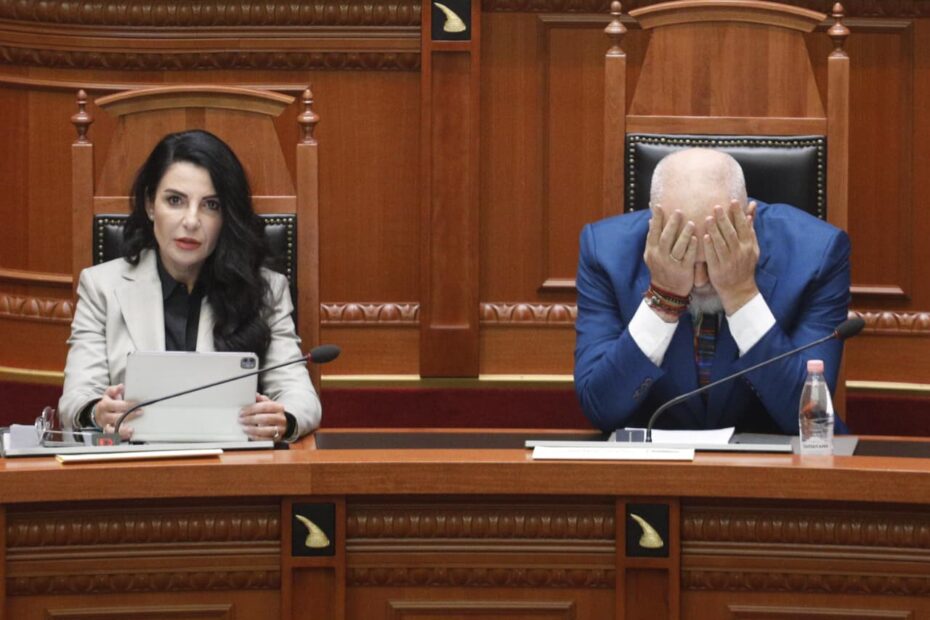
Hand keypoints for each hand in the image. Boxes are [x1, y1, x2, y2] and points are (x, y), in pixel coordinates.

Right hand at [95, 384, 136, 439]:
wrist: (99, 413)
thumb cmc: (108, 402)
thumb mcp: (109, 394)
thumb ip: (114, 389)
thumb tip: (121, 386)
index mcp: (104, 405)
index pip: (116, 405)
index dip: (127, 405)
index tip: (137, 403)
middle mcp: (105, 416)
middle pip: (116, 417)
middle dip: (129, 415)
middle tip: (140, 412)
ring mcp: (106, 425)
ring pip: (112, 430)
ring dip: (122, 430)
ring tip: (132, 429)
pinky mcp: (109, 432)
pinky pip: (114, 436)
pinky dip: (121, 436)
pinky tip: (129, 434)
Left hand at [240, 394, 286, 440]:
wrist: (283, 425)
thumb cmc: (272, 414)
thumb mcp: (269, 404)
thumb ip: (261, 400)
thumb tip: (254, 395)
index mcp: (279, 408)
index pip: (264, 407)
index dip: (251, 409)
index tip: (242, 411)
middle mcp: (281, 419)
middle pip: (265, 419)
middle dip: (250, 419)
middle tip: (241, 419)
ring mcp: (280, 430)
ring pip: (266, 430)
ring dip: (252, 429)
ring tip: (244, 427)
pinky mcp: (277, 439)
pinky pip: (265, 439)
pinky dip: (255, 437)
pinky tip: (249, 434)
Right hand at [643, 205, 696, 319]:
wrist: (667, 291)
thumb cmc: (660, 269)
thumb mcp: (651, 254)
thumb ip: (652, 238)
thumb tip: (650, 220)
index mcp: (651, 251)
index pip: (653, 232)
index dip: (656, 219)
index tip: (659, 206)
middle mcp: (660, 257)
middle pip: (666, 237)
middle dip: (672, 224)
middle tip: (679, 211)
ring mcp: (671, 264)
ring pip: (678, 247)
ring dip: (685, 234)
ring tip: (691, 223)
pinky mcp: (683, 270)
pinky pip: (688, 257)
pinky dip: (692, 247)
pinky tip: (698, 238)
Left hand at [703, 200, 759, 313]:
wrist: (739, 289)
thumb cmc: (744, 265)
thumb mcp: (752, 248)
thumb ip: (750, 229)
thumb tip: (751, 211)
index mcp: (748, 245)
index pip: (743, 226)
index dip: (738, 214)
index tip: (732, 201)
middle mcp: (739, 252)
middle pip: (731, 233)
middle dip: (724, 219)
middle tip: (716, 206)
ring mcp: (728, 261)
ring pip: (721, 243)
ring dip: (715, 230)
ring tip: (708, 218)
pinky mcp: (718, 269)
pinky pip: (713, 256)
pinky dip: (709, 246)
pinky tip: (705, 236)